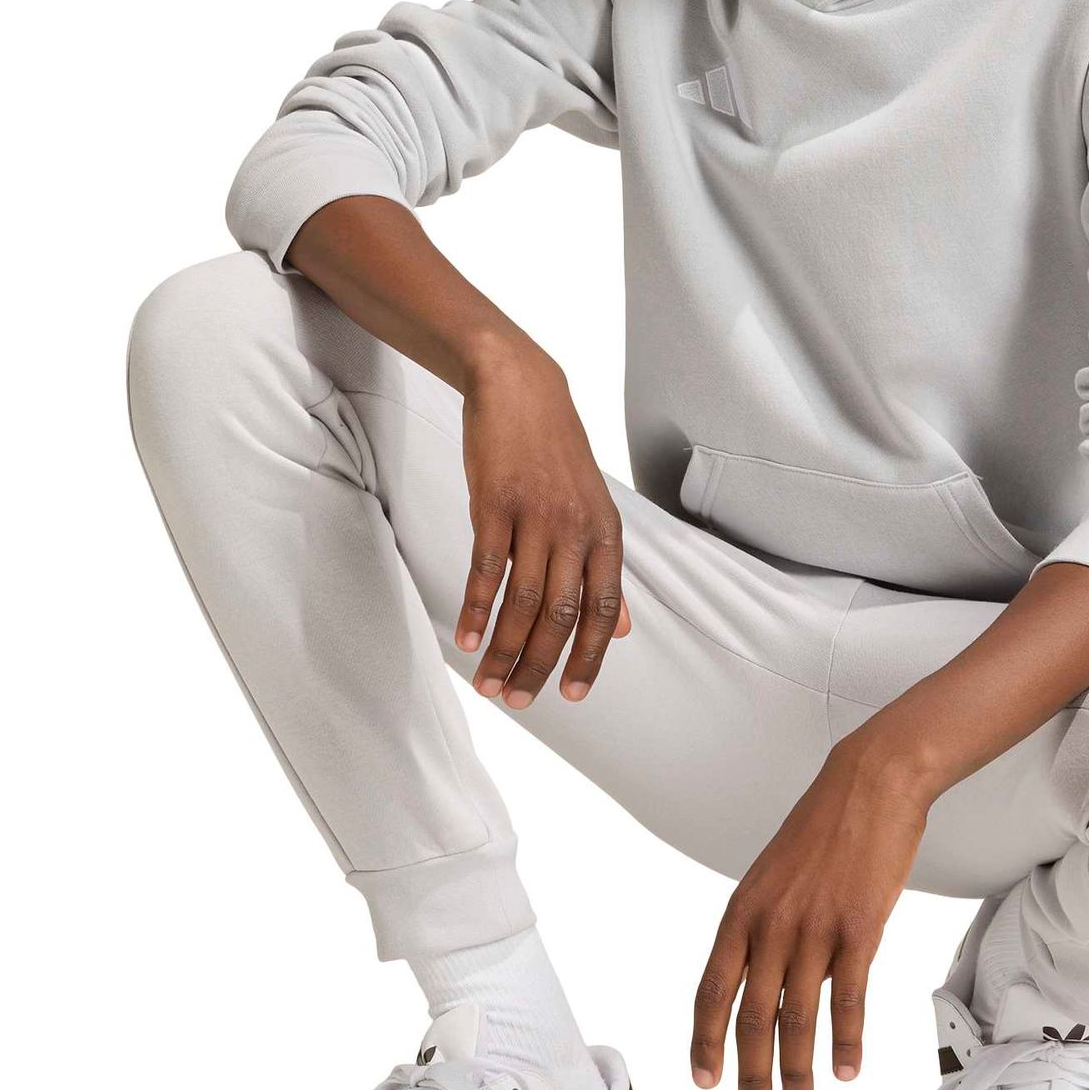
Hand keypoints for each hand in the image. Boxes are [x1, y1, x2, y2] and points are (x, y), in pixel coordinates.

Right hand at [454, 350, 630, 705]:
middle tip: (519, 701)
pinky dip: (476, 609)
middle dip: (539, 665)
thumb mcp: (594, 508)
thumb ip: (605, 570)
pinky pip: (486, 569)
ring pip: (523, 600)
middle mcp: (575, 528)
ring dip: (504, 649)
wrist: (520, 388)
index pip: (604, 608)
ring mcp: (535, 516)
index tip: (573, 696)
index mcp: (605, 533)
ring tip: (488, 685)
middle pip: (561, 614)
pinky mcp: (494, 504)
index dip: (590, 656)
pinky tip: (466, 640)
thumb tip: (622, 629)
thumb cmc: (557, 454)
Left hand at [691, 733, 930, 1089]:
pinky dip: (846, 1042)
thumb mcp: (775, 875)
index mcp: (743, 910)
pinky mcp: (859, 929)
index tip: (705, 1079)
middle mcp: (771, 924)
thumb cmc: (826, 826)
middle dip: (750, 1072)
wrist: (871, 784)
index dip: (706, 1041)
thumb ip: (767, 927)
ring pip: (797, 1017)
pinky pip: (849, 999)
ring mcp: (815, 927)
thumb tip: (774, 981)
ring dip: (797, 1069)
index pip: (712, 989)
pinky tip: (846, 1069)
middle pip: (750, 1015)